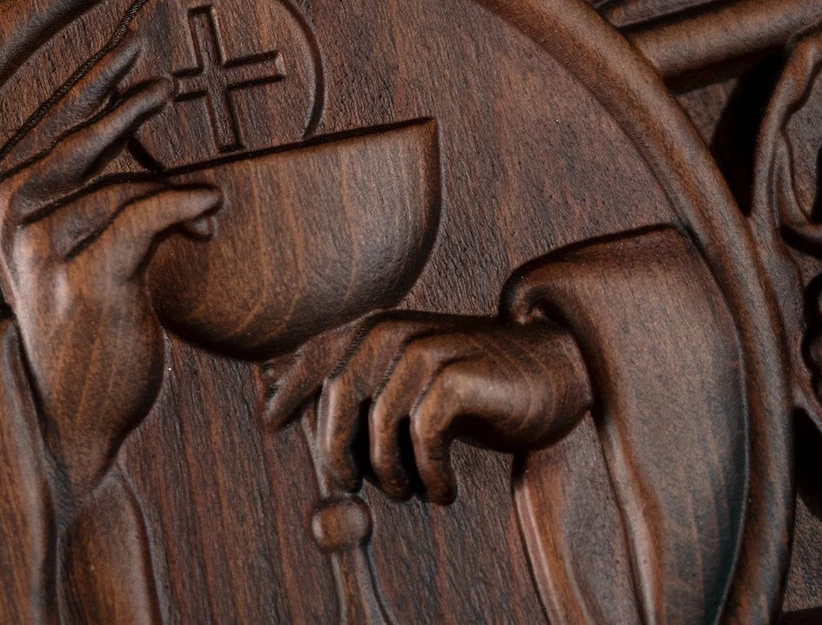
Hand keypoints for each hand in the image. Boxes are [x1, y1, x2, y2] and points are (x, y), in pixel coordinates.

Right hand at [0, 36, 221, 496]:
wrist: (65, 416)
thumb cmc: (74, 319)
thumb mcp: (62, 240)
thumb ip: (84, 181)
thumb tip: (132, 106)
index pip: (50, 122)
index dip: (92, 81)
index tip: (130, 46)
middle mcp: (7, 214)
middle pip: (80, 139)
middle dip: (125, 104)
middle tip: (164, 83)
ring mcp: (40, 247)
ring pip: (122, 185)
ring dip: (171, 193)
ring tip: (206, 208)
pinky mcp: (84, 278)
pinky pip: (143, 216)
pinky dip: (182, 205)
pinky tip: (209, 208)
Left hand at [264, 311, 591, 504]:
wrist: (553, 368)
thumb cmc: (473, 385)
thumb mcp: (410, 386)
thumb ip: (362, 398)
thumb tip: (298, 434)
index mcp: (373, 328)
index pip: (313, 358)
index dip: (285, 391)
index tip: (268, 423)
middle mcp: (391, 331)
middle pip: (335, 400)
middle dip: (338, 454)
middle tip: (357, 487)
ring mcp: (423, 350)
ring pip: (376, 426)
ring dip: (391, 475)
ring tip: (413, 492)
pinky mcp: (455, 377)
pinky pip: (421, 438)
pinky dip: (428, 476)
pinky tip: (443, 491)